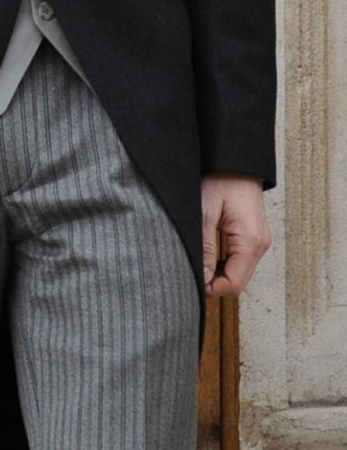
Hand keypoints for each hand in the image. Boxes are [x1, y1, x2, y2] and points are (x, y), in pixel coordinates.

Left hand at [201, 173, 270, 296]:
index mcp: (250, 241)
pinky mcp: (255, 235)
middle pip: (239, 280)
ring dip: (220, 273)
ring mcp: (260, 240)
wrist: (236, 160)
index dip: (212, 289)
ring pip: (241, 271)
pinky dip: (226, 263)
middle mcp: (260, 244)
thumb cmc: (221, 179)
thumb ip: (205, 247)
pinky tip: (209, 257)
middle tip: (191, 276)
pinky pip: (242, 259)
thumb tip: (202, 277)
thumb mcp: (205, 212)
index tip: (191, 284)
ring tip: (198, 265)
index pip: (234, 283)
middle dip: (215, 283)